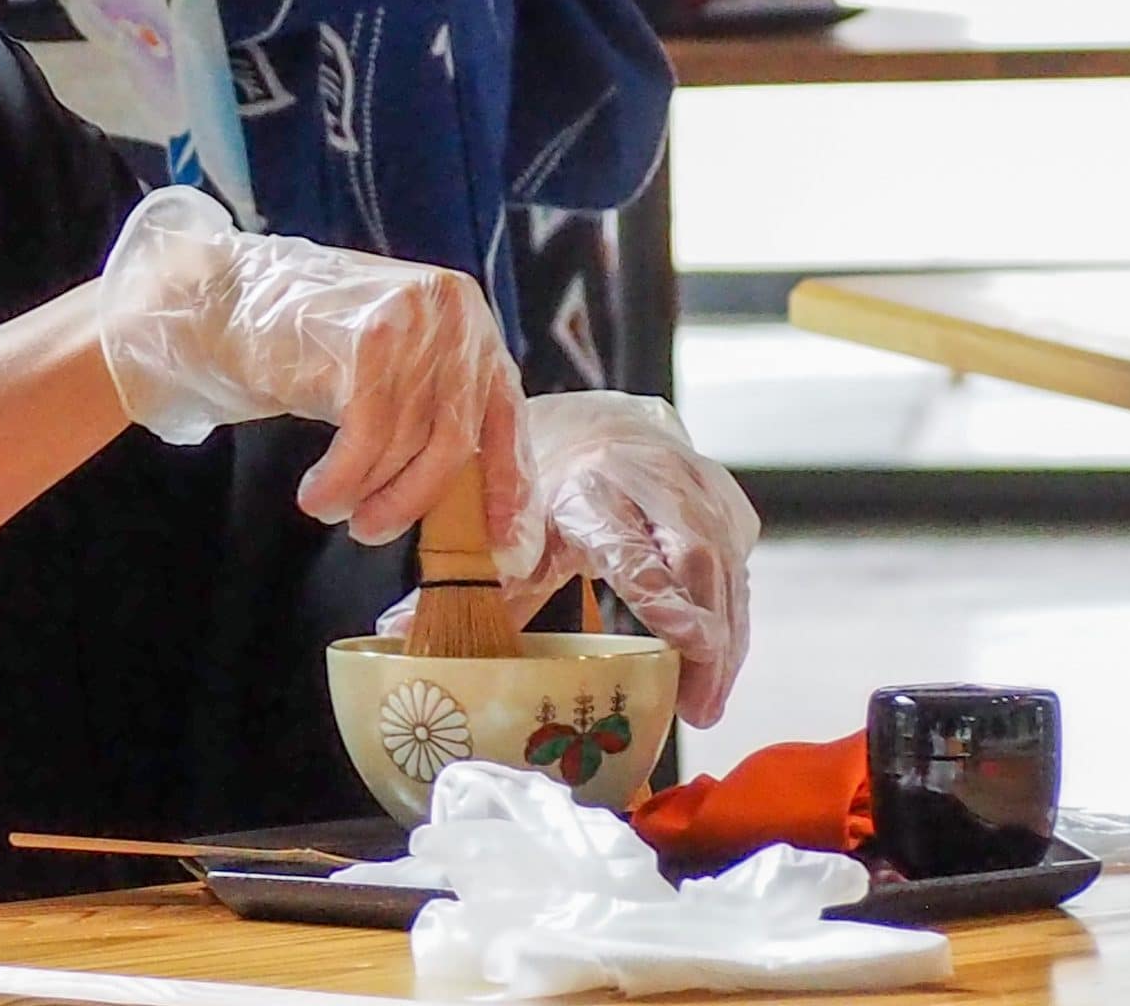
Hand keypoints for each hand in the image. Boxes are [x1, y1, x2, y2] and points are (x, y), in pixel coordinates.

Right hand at [96, 188, 532, 555]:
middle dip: (415, 498)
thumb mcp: (392, 366)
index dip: (508, 482)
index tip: (501, 541)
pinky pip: (365, 436)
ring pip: (407, 441)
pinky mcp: (365, 340)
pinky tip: (316, 496)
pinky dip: (342, 479)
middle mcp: (451, 311)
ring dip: (369, 492)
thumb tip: (482, 502)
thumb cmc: (309, 345)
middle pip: (454, 435)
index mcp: (468, 316)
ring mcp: (410, 321)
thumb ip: (435, 405)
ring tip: (334, 511)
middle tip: (372, 532)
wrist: (227, 298)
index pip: (506, 412)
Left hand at [379, 391, 758, 724]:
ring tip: (704, 705)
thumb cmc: (543, 482)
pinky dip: (733, 623)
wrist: (596, 424)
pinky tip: (717, 671)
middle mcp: (650, 481)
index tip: (682, 638)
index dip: (658, 589)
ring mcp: (696, 489)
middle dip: (704, 632)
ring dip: (724, 642)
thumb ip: (467, 582)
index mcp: (586, 485)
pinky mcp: (726, 504)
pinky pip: (738, 570)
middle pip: (694, 558)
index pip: (627, 539)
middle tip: (698, 704)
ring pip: (725, 568)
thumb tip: (391, 634)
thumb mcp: (507, 521)